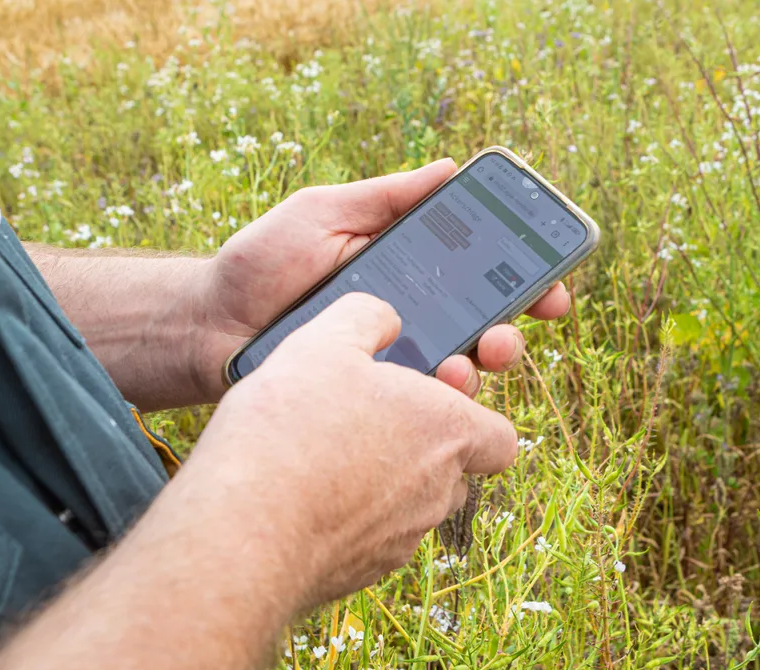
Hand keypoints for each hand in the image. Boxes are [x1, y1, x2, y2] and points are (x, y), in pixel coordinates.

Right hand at [182, 293, 518, 608]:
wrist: (244, 529)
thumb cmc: (292, 427)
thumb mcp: (325, 340)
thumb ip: (366, 316)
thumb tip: (383, 318)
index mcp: (447, 430)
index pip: (500, 436)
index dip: (473, 417)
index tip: (432, 399)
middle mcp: (438, 491)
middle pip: (454, 469)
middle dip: (419, 445)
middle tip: (367, 417)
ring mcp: (401, 538)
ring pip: (410, 505)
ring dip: (381, 480)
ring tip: (324, 452)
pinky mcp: (360, 571)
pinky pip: (367, 537)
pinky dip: (345, 516)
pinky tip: (299, 492)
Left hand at [194, 159, 571, 400]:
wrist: (205, 328)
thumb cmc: (258, 264)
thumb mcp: (322, 214)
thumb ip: (385, 197)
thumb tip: (449, 167)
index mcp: (405, 269)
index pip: (479, 272)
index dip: (524, 276)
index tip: (553, 280)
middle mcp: (408, 318)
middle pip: (483, 327)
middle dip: (513, 329)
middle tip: (515, 329)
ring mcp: (390, 364)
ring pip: (460, 375)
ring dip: (481, 367)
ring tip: (470, 360)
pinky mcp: (370, 404)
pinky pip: (418, 411)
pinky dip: (438, 405)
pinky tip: (434, 395)